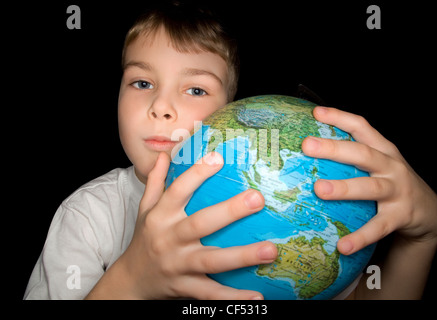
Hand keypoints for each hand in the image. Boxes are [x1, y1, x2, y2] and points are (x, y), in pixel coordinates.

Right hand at [120, 151, 276, 298]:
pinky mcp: (185, 288)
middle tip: (257, 198)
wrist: (130, 281)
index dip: (197, 174)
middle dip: (229, 211)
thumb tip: (163, 155)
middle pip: (200, 224)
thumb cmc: (144, 239)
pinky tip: (258, 297)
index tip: (219, 157)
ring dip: (242, 256)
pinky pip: (211, 293)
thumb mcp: (144, 209)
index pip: (178, 190)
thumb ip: (155, 182)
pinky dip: (233, 298)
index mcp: (160, 217)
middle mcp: (169, 239)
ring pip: (211, 261)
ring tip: (271, 250)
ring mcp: (178, 265)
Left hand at [302, 106, 436, 254]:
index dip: (339, 117)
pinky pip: (378, 227)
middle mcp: (391, 166)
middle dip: (335, 148)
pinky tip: (342, 246)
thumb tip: (308, 153)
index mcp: (383, 150)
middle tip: (307, 146)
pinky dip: (361, 236)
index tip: (315, 112)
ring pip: (371, 187)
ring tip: (320, 189)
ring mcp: (398, 190)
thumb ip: (351, 158)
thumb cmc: (391, 182)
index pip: (361, 127)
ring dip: (345, 188)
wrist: (429, 210)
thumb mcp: (376, 164)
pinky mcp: (401, 215)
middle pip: (363, 153)